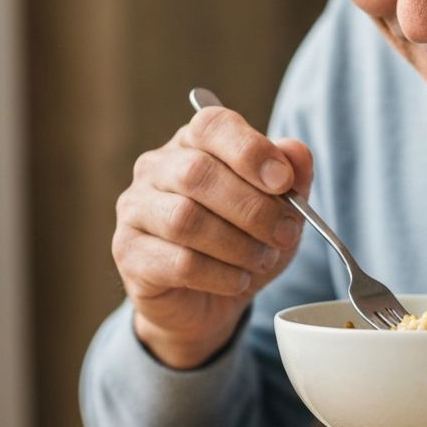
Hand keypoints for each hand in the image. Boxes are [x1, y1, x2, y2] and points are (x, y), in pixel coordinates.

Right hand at [112, 105, 310, 368]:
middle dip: (252, 207)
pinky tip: (238, 281)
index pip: (212, 124)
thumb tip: (297, 153)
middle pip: (198, 174)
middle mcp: (155, 168)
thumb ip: (291, 176)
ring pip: (186, 219)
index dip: (250, 150)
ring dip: (237, 244)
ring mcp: (136, 209)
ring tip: (263, 259)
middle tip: (285, 233)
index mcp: (193, 143)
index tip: (284, 181)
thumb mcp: (278, 208)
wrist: (206, 302)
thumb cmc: (241, 241)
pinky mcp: (129, 253)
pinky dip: (220, 274)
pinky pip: (177, 262)